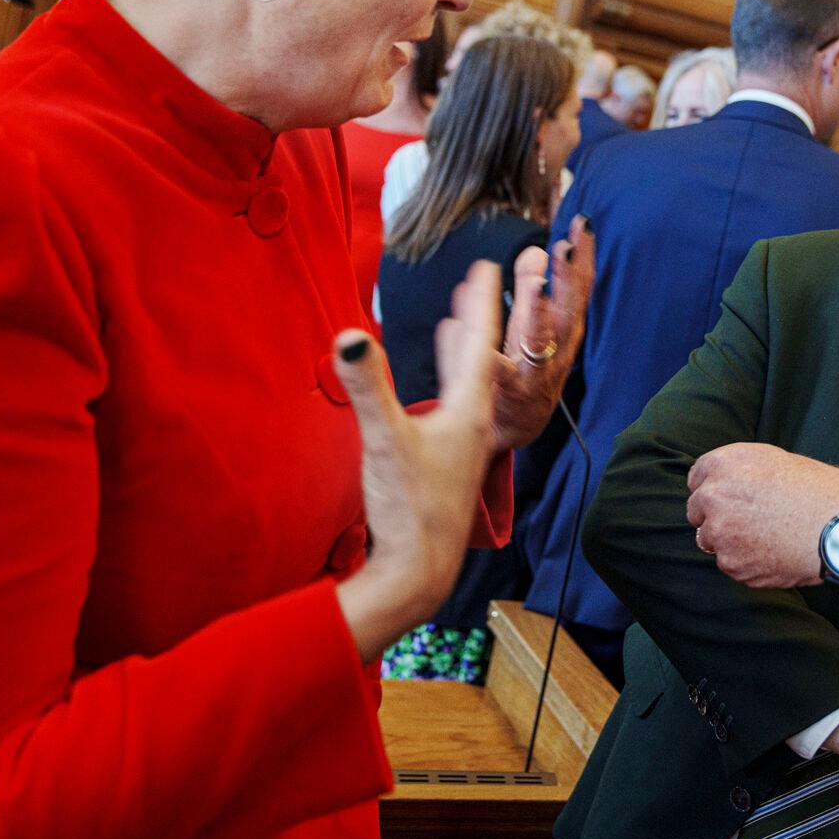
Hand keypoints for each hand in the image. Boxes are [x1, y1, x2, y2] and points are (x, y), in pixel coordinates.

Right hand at [334, 260, 503, 658]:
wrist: (417, 572)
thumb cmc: (407, 509)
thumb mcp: (382, 440)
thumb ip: (366, 386)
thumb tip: (347, 334)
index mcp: (468, 412)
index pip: (480, 344)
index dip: (483, 303)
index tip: (491, 267)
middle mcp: (473, 426)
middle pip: (479, 359)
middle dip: (477, 319)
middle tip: (482, 282)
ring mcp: (461, 447)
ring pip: (466, 385)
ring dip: (461, 351)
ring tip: (456, 322)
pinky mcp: (445, 466)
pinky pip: (451, 409)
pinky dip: (445, 385)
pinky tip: (433, 391)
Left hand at [488, 215, 592, 449]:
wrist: (509, 432)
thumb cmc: (523, 375)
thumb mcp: (532, 328)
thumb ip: (533, 288)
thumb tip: (535, 250)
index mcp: (564, 333)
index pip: (580, 290)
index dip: (584, 258)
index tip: (582, 224)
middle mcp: (556, 353)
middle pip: (567, 312)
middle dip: (568, 280)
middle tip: (565, 247)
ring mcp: (533, 374)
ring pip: (537, 341)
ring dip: (537, 311)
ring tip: (535, 284)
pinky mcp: (506, 395)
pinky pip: (494, 370)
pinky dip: (484, 350)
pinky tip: (464, 324)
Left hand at [687, 444, 838, 587]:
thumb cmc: (820, 492)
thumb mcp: (777, 460)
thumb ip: (743, 470)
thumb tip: (726, 482)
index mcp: (726, 464)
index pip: (697, 478)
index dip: (714, 488)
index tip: (727, 497)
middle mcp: (715, 495)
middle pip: (697, 510)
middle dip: (716, 515)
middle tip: (748, 520)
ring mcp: (720, 532)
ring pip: (709, 539)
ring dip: (729, 540)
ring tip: (765, 537)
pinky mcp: (731, 563)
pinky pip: (729, 564)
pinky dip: (746, 562)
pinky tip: (772, 553)